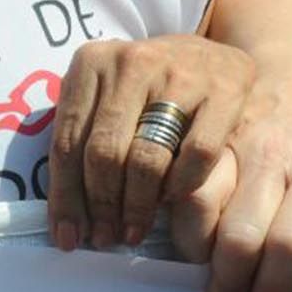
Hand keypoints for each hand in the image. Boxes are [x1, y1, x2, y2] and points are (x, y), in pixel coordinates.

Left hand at [47, 35, 254, 252]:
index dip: (66, 199)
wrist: (214, 54)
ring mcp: (181, 73)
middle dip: (102, 205)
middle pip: (104, 153)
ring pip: (147, 158)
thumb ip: (84, 136)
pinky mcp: (226, 88)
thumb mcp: (106, 96)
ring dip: (137, 204)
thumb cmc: (149, 87)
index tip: (69, 237)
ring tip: (134, 228)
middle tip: (105, 236)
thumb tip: (68, 218)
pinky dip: (181, 184)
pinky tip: (172, 198)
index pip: (67, 144)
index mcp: (92, 62)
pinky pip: (197, 153)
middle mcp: (133, 61)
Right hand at [180, 40, 291, 291]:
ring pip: (195, 211)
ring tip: (208, 262)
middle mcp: (276, 155)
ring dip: (196, 252)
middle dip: (228, 284)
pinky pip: (174, 181)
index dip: (272, 287)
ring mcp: (235, 140)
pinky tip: (186, 228)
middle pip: (238, 238)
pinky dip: (174, 214)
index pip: (290, 243)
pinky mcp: (204, 129)